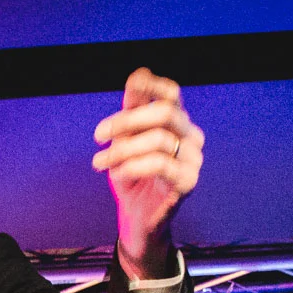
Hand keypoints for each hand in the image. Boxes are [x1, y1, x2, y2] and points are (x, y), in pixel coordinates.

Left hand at [92, 67, 204, 272]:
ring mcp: (194, 159)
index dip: (154, 85)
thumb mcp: (124, 141)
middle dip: (127, 121)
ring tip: (99, 162)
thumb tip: (138, 74)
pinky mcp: (189, 182)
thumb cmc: (131, 176)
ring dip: (122, 150)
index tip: (132, 84)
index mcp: (176, 123)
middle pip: (165, 113)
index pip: (172, 94)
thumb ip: (131, 111)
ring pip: (159, 139)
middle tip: (98, 136)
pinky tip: (117, 174)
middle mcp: (191, 137)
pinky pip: (160, 164)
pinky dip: (133, 166)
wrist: (135, 217)